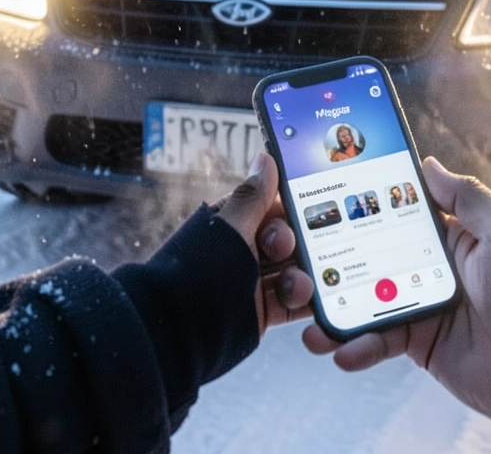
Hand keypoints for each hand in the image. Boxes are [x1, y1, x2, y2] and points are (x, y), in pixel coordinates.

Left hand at [212, 152, 314, 336]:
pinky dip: (304, 301)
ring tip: (295, 285)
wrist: (178, 333)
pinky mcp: (261, 311)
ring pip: (293, 271)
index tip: (310, 209)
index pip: (271, 206)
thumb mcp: (230, 228)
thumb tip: (266, 157)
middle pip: (288, 240)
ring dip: (302, 276)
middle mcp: (243, 250)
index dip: (291, 208)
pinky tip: (311, 301)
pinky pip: (292, 302)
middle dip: (300, 245)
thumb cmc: (198, 273)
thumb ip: (254, 196)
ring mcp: (252, 282)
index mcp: (232, 222)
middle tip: (293, 251)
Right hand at [302, 157, 490, 419]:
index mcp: (453, 234)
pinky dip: (358, 346)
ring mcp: (424, 306)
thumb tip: (428, 165)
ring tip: (310, 317)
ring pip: (367, 301)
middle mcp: (432, 266)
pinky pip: (380, 342)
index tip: (322, 200)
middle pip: (371, 257)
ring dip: (336, 308)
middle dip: (335, 260)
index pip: (397, 213)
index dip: (362, 207)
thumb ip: (466, 197)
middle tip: (301, 262)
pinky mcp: (422, 344)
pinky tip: (340, 348)